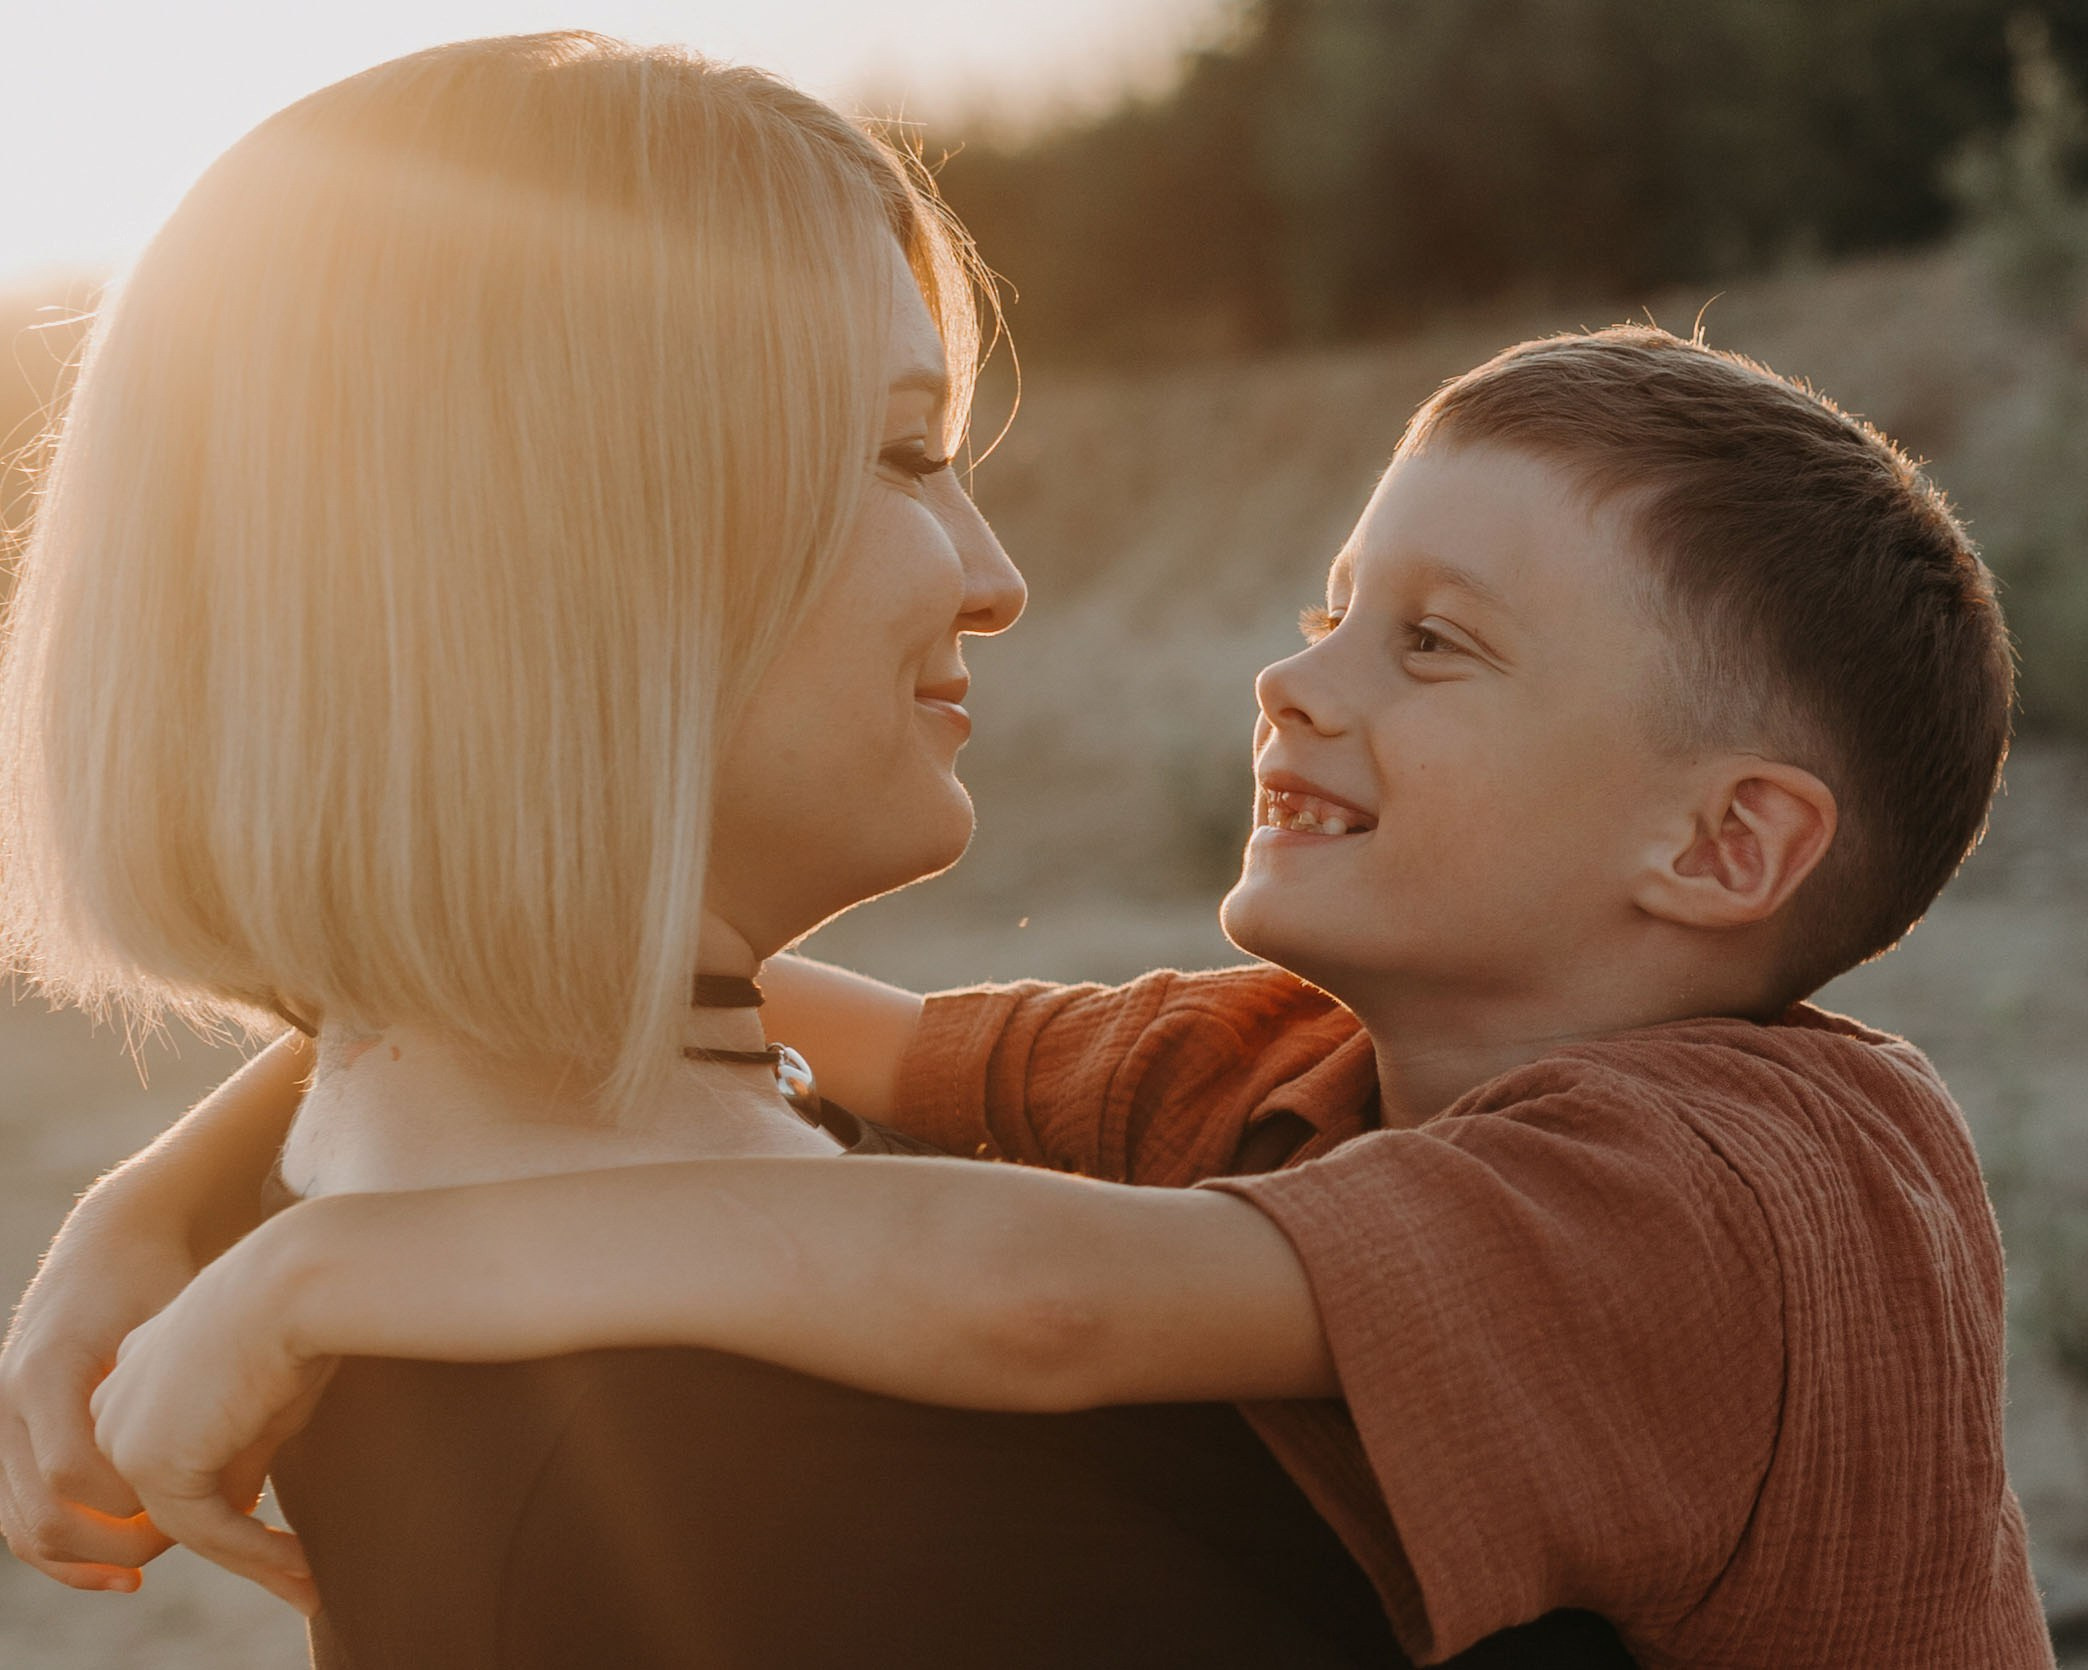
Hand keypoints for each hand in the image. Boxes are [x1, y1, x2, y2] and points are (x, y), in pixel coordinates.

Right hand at [0, 1211, 194, 1590]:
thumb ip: (195, 1397)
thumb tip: (242, 1491)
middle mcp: (8, 1401)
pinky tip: (125, 1567)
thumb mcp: (181, 1321)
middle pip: (43, 1516)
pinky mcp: (12, 1437)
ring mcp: (1, 1422)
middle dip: (117, 1543)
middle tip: (188, 1538)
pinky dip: (69, 1551)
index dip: (134, 1501)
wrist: (113, 1240)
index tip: (198, 1498)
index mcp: (47, 1370)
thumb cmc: (161, 1277)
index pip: (72, 1473)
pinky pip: (23, 1516)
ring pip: (26, 1529)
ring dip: (89, 1561)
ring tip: (153, 1564)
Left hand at [89, 1221, 334, 1616]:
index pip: (167, 1455)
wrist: (295, 1281)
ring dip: (250, 1558)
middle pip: (169, 1496)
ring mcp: (124, 1435)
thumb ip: (237, 1447)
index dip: (220, 1498)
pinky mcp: (149, 1462)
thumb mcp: (261, 1393)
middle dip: (232, 1542)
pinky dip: (254, 1554)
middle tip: (294, 1570)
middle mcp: (116, 1403)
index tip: (271, 1526)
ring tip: (307, 1577)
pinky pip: (204, 1529)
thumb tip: (238, 1507)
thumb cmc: (298, 1312)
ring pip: (185, 1522)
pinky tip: (303, 1564)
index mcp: (139, 1369)